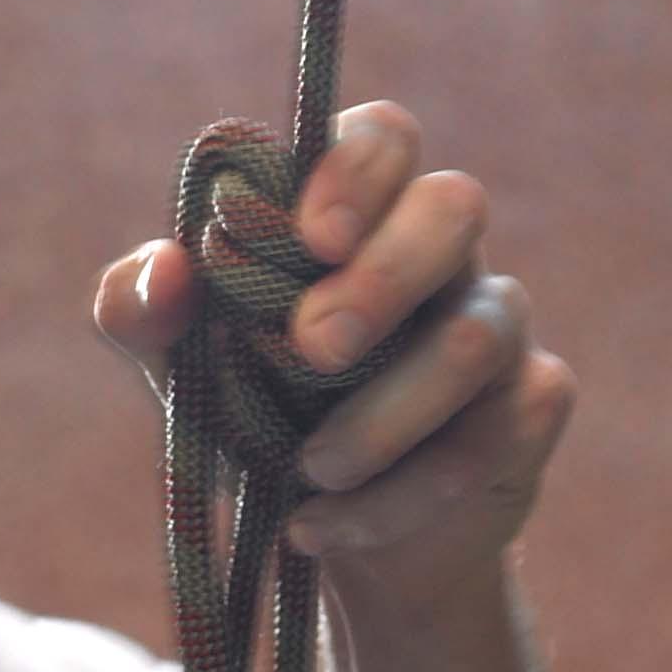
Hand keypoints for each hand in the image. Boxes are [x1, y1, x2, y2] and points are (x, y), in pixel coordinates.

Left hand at [94, 101, 574, 617]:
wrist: (326, 534)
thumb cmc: (255, 416)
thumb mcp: (180, 370)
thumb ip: (141, 312)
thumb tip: (165, 269)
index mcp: (360, 214)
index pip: (384, 136)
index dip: (355, 171)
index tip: (306, 238)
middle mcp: (441, 254)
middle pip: (455, 206)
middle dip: (381, 277)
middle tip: (312, 348)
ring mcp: (497, 326)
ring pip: (475, 335)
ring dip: (382, 415)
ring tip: (310, 469)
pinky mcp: (531, 407)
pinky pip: (492, 437)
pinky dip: (399, 496)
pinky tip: (329, 523)